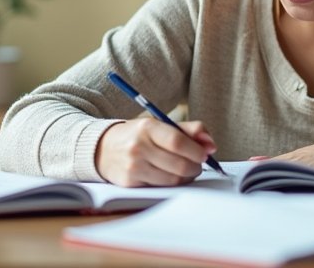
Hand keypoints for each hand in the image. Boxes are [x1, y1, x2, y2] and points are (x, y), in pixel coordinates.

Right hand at [96, 119, 216, 186]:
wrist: (102, 149)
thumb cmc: (138, 136)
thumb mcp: (160, 125)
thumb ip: (189, 130)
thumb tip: (212, 145)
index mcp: (148, 127)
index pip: (178, 142)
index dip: (197, 151)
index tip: (205, 154)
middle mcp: (138, 147)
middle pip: (179, 165)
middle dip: (195, 167)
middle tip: (198, 164)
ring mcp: (133, 166)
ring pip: (172, 180)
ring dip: (186, 177)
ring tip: (185, 170)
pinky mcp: (130, 183)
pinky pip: (161, 187)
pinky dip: (171, 183)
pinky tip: (169, 175)